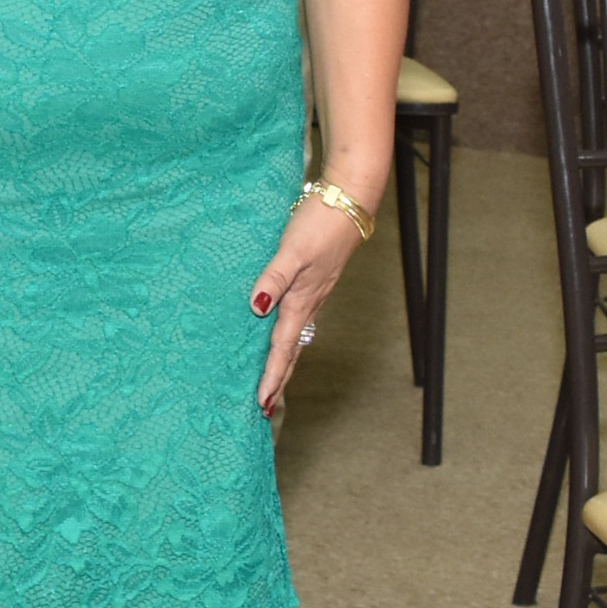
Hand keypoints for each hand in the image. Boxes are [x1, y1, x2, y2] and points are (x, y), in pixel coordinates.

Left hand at [249, 185, 369, 414]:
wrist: (349, 200)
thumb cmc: (320, 224)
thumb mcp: (292, 250)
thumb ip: (273, 277)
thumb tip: (257, 307)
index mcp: (301, 300)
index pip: (283, 348)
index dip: (272, 376)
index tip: (262, 403)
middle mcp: (309, 302)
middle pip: (292, 350)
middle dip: (280, 379)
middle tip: (266, 407)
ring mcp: (314, 292)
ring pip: (296, 335)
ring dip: (283, 360)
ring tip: (273, 380)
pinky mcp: (314, 280)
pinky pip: (298, 318)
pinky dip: (287, 335)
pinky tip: (280, 330)